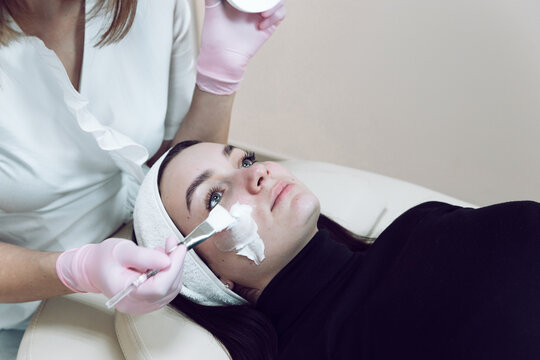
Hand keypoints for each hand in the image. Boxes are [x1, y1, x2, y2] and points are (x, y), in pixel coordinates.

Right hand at [56, 237, 186, 313]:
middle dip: (175, 263)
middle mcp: (136, 305)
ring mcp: (143, 306)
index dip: (174, 267)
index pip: (160, 287)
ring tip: (161, 251)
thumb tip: (167, 261)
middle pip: (169, 288)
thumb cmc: (104, 259)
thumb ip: (144, 256)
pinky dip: (169, 273)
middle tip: (172, 244)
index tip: (178, 249)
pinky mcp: (149, 302)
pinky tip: (160, 261)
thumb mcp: (122, 251)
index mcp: (126, 293)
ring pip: (171, 288)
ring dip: (173, 267)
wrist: (93, 268)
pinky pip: (167, 289)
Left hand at [196, 0, 285, 94]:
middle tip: (263, 0)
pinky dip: (276, 15)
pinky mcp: (269, 26)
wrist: (222, 57)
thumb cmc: (214, 35)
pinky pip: (280, 14)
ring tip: (263, 13)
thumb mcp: (211, 10)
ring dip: (275, 3)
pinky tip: (262, 23)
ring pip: (279, 0)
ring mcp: (262, 13)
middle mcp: (253, 4)